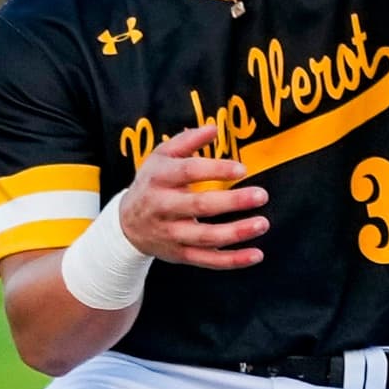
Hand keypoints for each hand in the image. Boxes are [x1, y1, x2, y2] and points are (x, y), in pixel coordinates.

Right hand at [122, 124, 265, 271]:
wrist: (125, 225)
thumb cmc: (152, 183)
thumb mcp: (161, 156)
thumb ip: (188, 140)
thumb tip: (214, 127)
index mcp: (159, 178)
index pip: (188, 172)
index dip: (215, 170)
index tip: (242, 169)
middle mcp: (163, 207)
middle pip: (198, 206)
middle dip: (232, 201)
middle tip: (261, 195)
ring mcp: (171, 233)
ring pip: (205, 236)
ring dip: (236, 232)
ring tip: (262, 223)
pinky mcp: (180, 254)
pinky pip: (208, 260)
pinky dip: (233, 260)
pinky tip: (256, 255)